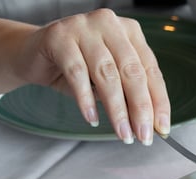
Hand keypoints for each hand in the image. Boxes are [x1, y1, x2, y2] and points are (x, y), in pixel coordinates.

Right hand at [18, 9, 169, 144]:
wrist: (34, 55)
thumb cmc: (78, 67)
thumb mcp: (109, 80)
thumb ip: (129, 95)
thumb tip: (150, 124)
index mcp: (130, 32)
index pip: (151, 70)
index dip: (158, 101)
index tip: (162, 128)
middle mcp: (110, 25)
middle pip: (132, 72)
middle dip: (140, 109)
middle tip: (143, 135)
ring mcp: (84, 27)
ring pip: (107, 74)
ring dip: (117, 109)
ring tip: (122, 133)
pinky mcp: (59, 37)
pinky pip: (77, 74)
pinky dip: (86, 100)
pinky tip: (92, 118)